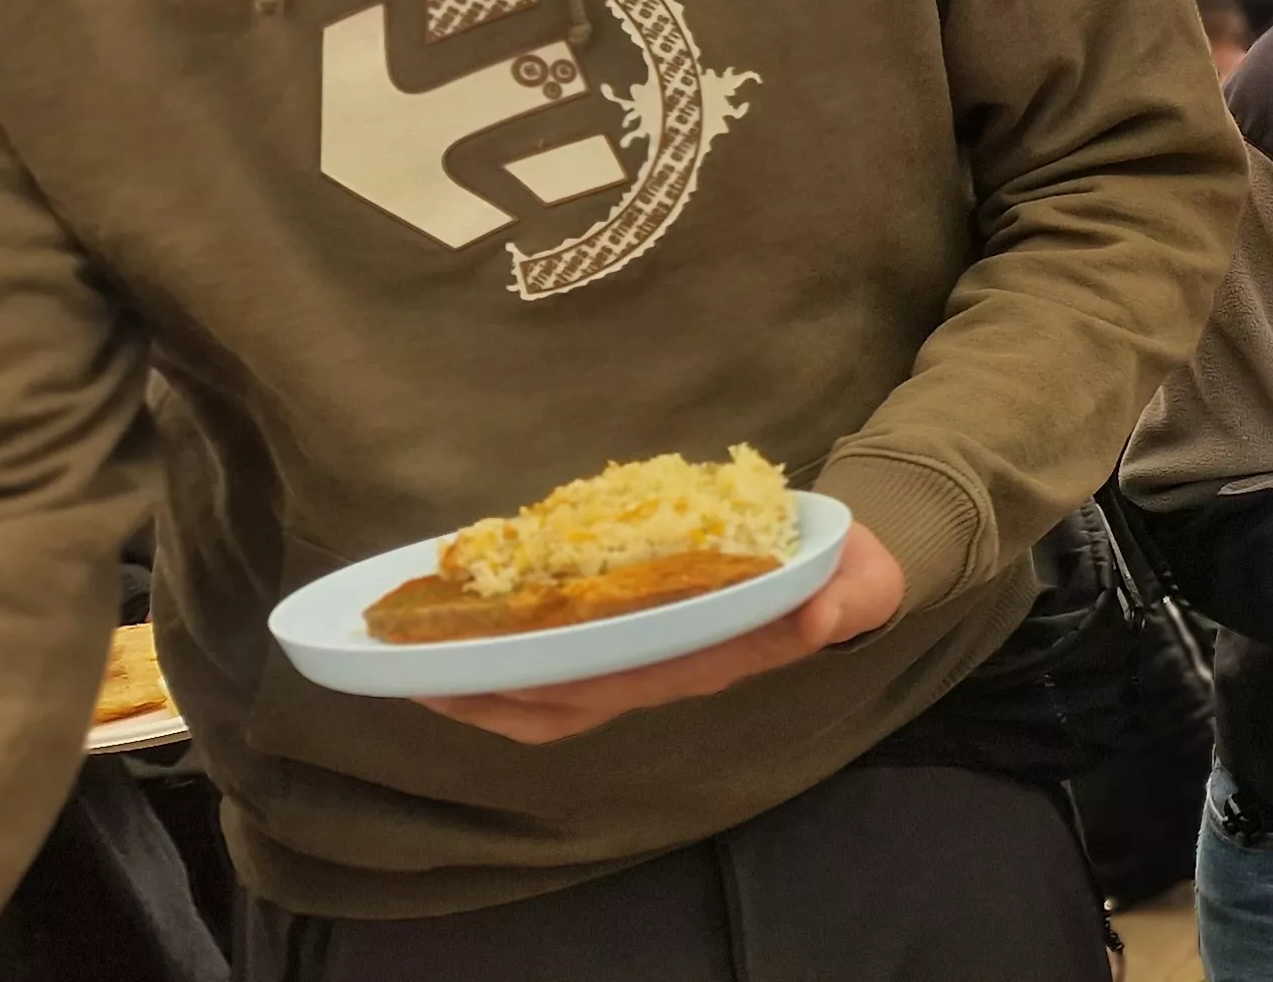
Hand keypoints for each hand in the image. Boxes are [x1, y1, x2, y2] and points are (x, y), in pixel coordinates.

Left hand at [418, 522, 906, 743]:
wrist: (848, 570)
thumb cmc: (846, 577)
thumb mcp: (864, 579)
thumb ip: (851, 596)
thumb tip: (822, 618)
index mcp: (705, 660)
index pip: (612, 685)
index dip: (541, 684)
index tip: (479, 672)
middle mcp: (664, 671)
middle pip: (558, 702)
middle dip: (482, 692)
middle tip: (409, 669)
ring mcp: (646, 659)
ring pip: (549, 694)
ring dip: (480, 685)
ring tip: (414, 659)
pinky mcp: (635, 632)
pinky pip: (560, 658)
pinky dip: (509, 650)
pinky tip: (472, 619)